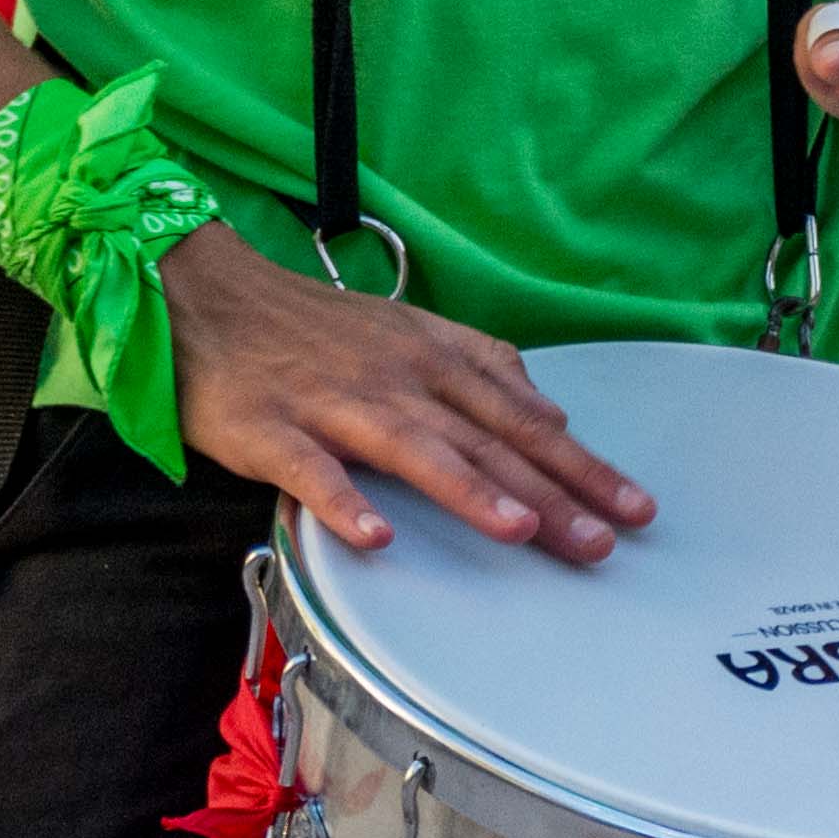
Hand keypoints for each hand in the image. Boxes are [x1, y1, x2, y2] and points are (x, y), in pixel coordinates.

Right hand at [166, 221, 654, 562]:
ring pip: (412, 449)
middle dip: (550, 491)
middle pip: (484, 439)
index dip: (580, 463)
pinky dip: (343, 501)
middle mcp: (395, 378)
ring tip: (519, 528)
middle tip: (605, 542)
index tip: (635, 508)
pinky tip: (376, 536)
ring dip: (468, 488)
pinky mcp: (269, 428)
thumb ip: (480, 369)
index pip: (522, 417)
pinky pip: (310, 470)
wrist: (204, 295)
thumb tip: (549, 411)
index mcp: (432, 357)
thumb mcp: (408, 332)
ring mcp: (332, 402)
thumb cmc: (312, 327)